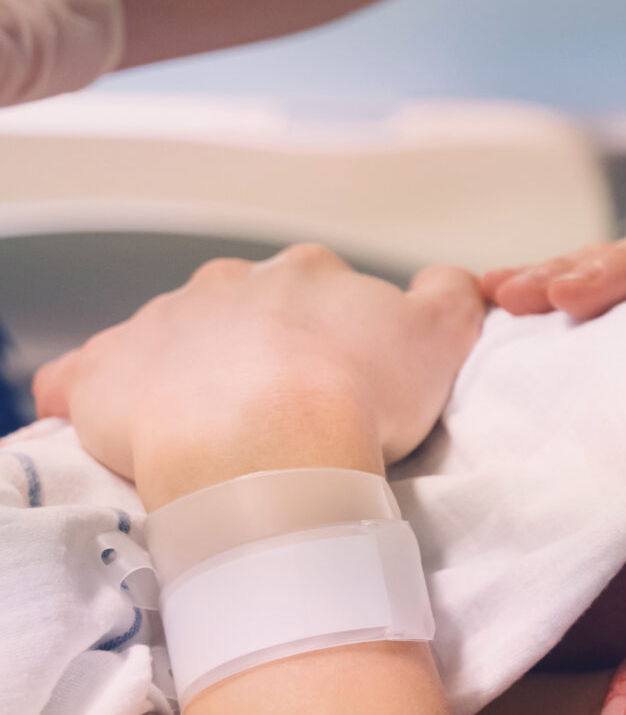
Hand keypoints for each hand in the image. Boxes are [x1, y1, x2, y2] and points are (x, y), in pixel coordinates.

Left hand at [33, 243, 481, 506]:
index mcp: (305, 274)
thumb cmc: (357, 395)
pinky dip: (97, 397)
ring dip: (188, 376)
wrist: (266, 441)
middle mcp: (227, 285)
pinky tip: (119, 429)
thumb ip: (452, 296)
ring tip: (215, 436)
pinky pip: (83, 380)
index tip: (344, 379)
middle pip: (243, 311)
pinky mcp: (103, 375)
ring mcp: (159, 324)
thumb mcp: (442, 336)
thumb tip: (451, 280)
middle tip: (283, 411)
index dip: (336, 335)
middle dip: (258, 350)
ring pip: (171, 342)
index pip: (321, 289)